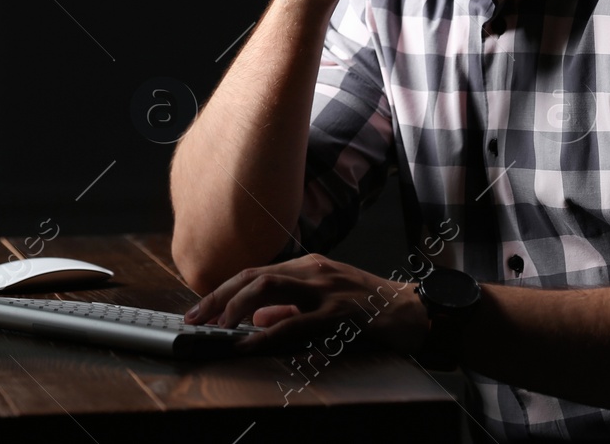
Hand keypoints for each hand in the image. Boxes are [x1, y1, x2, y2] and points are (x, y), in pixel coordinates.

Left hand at [182, 253, 429, 356]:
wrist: (414, 311)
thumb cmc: (371, 308)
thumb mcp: (324, 303)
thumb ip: (290, 310)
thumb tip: (255, 321)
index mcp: (309, 266)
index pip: (255, 272)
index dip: (224, 289)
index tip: (200, 309)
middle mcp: (313, 270)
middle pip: (254, 275)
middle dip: (219, 295)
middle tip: (195, 318)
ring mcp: (326, 289)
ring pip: (269, 288)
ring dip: (236, 306)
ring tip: (216, 326)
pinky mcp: (339, 312)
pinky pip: (296, 322)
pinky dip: (267, 332)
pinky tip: (249, 343)